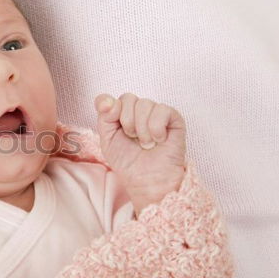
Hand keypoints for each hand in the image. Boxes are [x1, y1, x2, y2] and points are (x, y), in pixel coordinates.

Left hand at [94, 93, 186, 213]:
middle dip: (127, 122)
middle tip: (133, 139)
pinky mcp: (174, 118)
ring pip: (145, 103)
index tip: (111, 117)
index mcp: (120, 114)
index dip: (107, 104)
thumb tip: (108, 100)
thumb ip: (104, 118)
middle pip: (127, 98)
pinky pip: (162, 110)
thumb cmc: (128, 162)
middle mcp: (138, 111)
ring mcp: (157, 113)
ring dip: (142, 129)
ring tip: (146, 143)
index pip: (110, 98)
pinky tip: (159, 140)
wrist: (147, 180)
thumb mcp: (107, 140)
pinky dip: (156, 128)